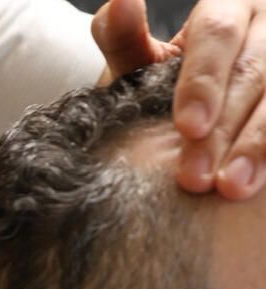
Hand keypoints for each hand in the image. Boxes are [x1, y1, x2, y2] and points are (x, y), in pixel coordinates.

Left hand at [93, 0, 265, 198]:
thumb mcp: (140, 67)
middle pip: (253, 71)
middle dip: (223, 129)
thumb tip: (119, 3)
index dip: (203, 82)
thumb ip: (124, 39)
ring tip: (232, 188)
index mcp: (227, 7)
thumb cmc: (160, 90)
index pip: (218, 34)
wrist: (184, 124)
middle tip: (195, 178)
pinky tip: (254, 185)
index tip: (187, 127)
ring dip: (258, 146)